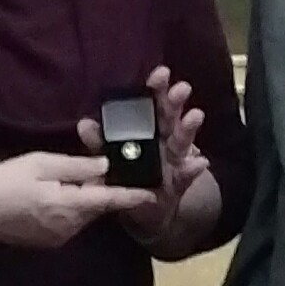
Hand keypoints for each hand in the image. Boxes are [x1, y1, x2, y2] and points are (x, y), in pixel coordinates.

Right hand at [0, 151, 153, 250]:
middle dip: (100, 190)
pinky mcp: (48, 242)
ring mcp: (58, 238)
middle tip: (94, 168)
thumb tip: (105, 167)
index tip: (154, 195)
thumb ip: (77, 167)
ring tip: (64, 179)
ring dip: (83, 199)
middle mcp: (68, 228)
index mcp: (69, 206)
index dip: (132, 197)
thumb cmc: (5, 181)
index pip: (109, 200)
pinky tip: (52, 195)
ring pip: (83, 215)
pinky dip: (70, 208)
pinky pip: (70, 223)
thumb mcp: (42, 164)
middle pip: (97, 207)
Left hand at [78, 66, 209, 245]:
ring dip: (188, 127)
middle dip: (175, 101)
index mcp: (148, 129)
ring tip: (195, 116)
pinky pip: (187, 175)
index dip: (156, 88)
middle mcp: (165, 139)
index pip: (153, 104)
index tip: (160, 73)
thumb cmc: (129, 178)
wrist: (145, 212)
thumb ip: (99, 143)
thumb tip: (84, 123)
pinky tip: (200, 162)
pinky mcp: (180, 182)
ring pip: (183, 140)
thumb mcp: (110, 160)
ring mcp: (176, 160)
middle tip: (180, 88)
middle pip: (170, 116)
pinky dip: (193, 168)